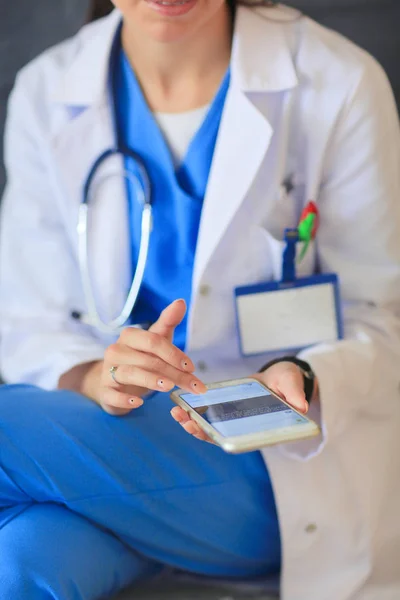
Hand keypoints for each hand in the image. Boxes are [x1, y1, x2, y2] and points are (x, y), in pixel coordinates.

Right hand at [87, 300, 206, 414]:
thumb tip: (181, 302)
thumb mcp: (155, 340)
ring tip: (169, 388)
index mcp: (130, 336)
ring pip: (129, 373)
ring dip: (151, 381)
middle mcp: (116, 351)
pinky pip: (112, 394)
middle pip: (148, 360)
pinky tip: (138, 403)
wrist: (113, 382)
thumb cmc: (140, 358)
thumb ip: (168, 321)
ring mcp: (108, 371)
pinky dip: (124, 399)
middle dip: (174, 373)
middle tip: (193, 386)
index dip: (174, 354)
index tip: (191, 367)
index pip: (153, 341)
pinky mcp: (104, 391)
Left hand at [171, 361, 316, 442]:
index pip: (240, 440)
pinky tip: (181, 404)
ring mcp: (234, 420)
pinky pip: (209, 414)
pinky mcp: (226, 410)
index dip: (221, 439)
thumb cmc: (288, 382)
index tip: (206, 434)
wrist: (280, 377)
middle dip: (200, 430)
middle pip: (220, 436)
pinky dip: (195, 411)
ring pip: (210, 427)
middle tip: (185, 422)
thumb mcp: (292, 384)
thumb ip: (295, 394)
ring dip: (192, 422)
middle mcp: (245, 428)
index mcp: (261, 428)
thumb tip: (301, 406)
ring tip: (177, 413)